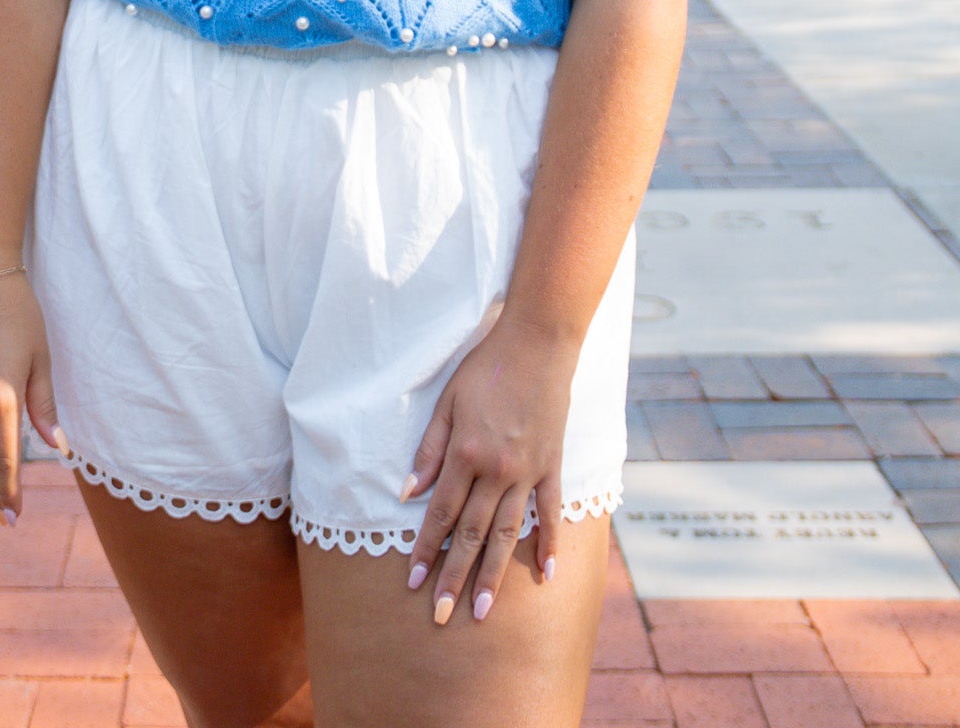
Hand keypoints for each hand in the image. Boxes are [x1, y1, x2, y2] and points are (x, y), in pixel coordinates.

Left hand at [401, 315, 578, 623]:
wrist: (538, 343)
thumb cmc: (486, 367)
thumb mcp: (447, 400)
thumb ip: (429, 449)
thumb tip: (407, 493)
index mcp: (465, 452)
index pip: (440, 513)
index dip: (424, 549)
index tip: (412, 582)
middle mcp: (497, 469)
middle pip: (471, 533)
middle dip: (454, 577)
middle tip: (441, 616)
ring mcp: (528, 471)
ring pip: (507, 532)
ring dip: (493, 574)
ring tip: (483, 611)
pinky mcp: (552, 466)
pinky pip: (551, 512)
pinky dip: (549, 544)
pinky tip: (545, 574)